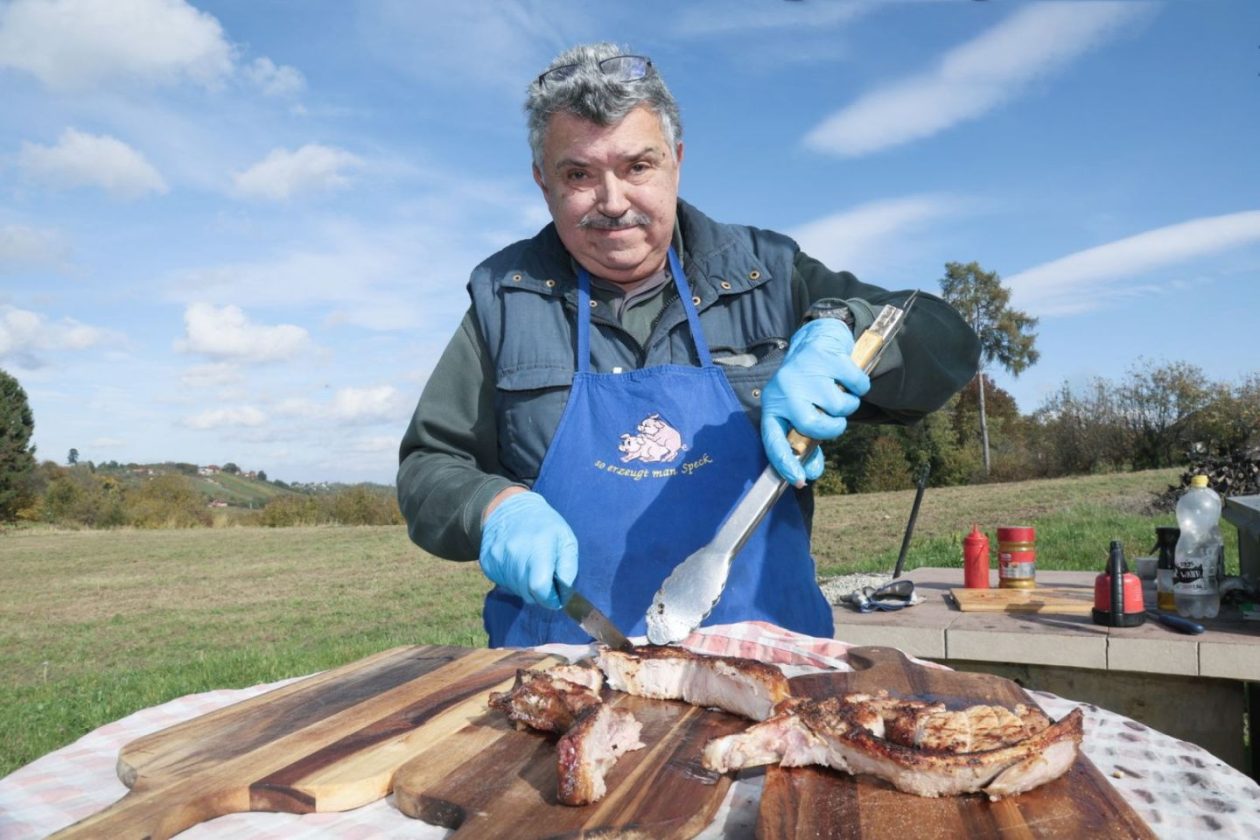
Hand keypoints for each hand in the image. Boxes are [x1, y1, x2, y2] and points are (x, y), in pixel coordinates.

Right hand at [479, 490, 577, 608]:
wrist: (510, 508)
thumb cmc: (545, 526)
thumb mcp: (566, 539)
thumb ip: (569, 568)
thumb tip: (564, 594)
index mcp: (538, 547)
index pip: (539, 587)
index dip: (550, 598)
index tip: (555, 596)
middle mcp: (514, 553)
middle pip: (527, 593)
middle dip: (539, 593)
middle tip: (544, 577)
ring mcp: (498, 558)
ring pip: (515, 590)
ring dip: (526, 587)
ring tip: (530, 566)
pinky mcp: (487, 563)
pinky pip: (503, 584)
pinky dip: (513, 580)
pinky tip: (517, 564)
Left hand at [760, 318, 869, 486]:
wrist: (817, 339)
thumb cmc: (808, 384)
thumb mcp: (799, 410)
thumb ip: (806, 440)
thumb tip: (810, 473)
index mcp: (774, 405)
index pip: (773, 439)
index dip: (785, 462)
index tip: (799, 480)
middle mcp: (785, 389)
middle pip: (812, 425)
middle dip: (831, 428)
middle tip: (834, 419)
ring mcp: (805, 372)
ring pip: (839, 407)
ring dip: (847, 405)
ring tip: (837, 391)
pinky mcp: (828, 357)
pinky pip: (857, 386)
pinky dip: (859, 386)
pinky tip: (847, 378)